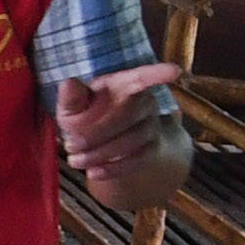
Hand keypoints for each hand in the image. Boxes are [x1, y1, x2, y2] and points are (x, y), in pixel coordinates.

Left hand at [57, 60, 185, 199]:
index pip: (143, 76)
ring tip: (75, 160)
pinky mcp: (152, 148)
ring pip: (132, 140)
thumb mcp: (73, 106)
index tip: (175, 71)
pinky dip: (113, 168)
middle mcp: (145, 101)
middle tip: (70, 145)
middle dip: (95, 133)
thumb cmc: (85, 115)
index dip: (158, 73)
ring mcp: (152, 125)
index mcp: (125, 83)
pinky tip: (93, 172)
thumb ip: (71, 98)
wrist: (99, 142)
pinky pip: (138, 159)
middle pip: (128, 115)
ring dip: (100, 154)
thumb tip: (69, 83)